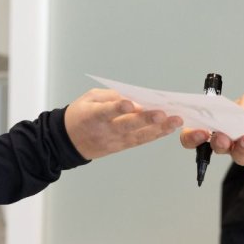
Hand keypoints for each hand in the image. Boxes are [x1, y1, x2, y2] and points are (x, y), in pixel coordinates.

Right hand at [64, 89, 181, 159]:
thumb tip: (132, 97)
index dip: (117, 108)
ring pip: (138, 135)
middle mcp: (105, 130)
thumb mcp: (89, 98)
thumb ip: (110, 96)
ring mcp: (114, 141)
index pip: (106, 111)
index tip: (130, 104)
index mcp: (93, 116)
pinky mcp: (121, 147)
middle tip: (163, 113)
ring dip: (159, 129)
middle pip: (127, 125)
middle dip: (146, 119)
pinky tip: (169, 129)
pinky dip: (155, 135)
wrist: (68, 142)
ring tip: (175, 122)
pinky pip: (140, 141)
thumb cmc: (80, 115)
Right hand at [179, 87, 243, 170]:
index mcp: (222, 124)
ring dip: (241, 146)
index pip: (199, 134)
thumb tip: (222, 118)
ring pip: (236, 156)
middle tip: (222, 136)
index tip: (198, 131)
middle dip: (217, 143)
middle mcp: (232, 140)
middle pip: (214, 148)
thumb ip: (235, 111)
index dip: (192, 136)